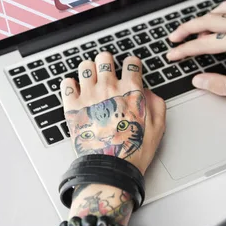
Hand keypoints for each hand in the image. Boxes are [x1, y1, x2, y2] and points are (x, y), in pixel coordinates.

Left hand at [61, 52, 165, 174]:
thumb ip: (156, 103)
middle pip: (105, 58)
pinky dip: (71, 84)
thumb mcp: (158, 127)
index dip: (132, 64)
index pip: (131, 62)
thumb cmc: (133, 150)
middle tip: (108, 72)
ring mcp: (89, 96)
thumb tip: (147, 92)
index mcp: (130, 90)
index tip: (130, 69)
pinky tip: (77, 92)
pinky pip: (66, 83)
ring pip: (85, 66)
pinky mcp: (73, 107)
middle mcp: (108, 88)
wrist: (110, 168)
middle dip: (107, 62)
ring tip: (92, 81)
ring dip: (89, 71)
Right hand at [167, 1, 225, 98]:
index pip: (204, 43)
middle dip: (187, 28)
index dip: (184, 50)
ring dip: (205, 17)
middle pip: (208, 20)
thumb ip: (222, 84)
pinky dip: (225, 12)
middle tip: (175, 38)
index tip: (173, 54)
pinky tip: (224, 20)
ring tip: (196, 28)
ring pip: (224, 9)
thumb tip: (200, 80)